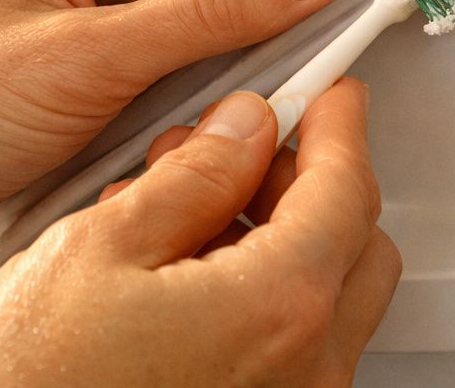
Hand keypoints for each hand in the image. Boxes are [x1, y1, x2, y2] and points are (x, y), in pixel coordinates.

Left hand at [0, 0, 352, 280]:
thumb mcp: (84, 57)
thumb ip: (207, 12)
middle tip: (329, 32)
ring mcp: (86, 12)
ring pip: (200, 9)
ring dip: (239, 44)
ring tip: (276, 80)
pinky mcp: (90, 71)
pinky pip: (176, 60)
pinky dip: (207, 85)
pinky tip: (222, 110)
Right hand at [0, 79, 400, 387]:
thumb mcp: (99, 248)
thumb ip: (191, 177)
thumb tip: (240, 131)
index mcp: (277, 310)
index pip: (347, 191)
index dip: (336, 125)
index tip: (327, 94)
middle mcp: (303, 375)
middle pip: (355, 250)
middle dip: (308, 185)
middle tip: (242, 150)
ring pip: (323, 303)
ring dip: (276, 242)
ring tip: (180, 215)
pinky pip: (289, 353)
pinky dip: (255, 300)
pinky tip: (176, 280)